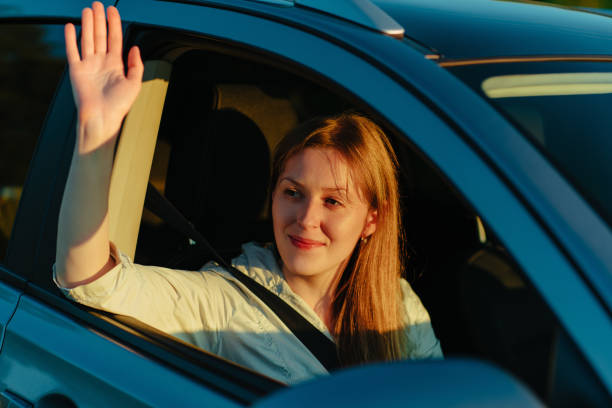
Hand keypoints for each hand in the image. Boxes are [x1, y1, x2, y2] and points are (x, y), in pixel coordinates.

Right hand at [65, 2, 143, 152]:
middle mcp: (101, 63)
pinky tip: (70, 26)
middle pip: (100, 36)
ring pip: (87, 39)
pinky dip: (70, 39)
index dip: (114, 24)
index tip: (113, 10)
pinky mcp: (76, 71)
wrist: (102, 119)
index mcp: (115, 65)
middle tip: (97, 4)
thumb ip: (136, 65)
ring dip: (87, 24)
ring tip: (87, 10)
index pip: (114, 39)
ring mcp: (88, 66)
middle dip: (99, 20)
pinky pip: (72, 51)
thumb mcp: (134, 84)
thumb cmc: (119, 106)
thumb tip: (135, 47)